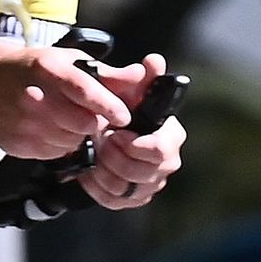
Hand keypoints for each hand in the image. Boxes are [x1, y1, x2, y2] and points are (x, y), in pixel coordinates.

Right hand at [0, 49, 129, 159]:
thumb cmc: (31, 71)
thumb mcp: (65, 61)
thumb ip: (105, 73)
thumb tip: (140, 77)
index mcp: (48, 68)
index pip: (84, 90)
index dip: (107, 106)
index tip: (123, 117)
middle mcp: (34, 96)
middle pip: (82, 123)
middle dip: (93, 122)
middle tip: (89, 115)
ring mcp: (24, 123)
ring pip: (71, 141)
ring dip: (76, 135)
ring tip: (65, 120)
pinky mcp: (18, 144)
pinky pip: (54, 153)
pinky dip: (59, 144)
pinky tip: (50, 129)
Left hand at [80, 53, 185, 209]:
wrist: (104, 130)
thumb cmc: (121, 109)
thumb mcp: (129, 90)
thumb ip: (142, 77)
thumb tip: (154, 61)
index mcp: (171, 137)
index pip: (159, 150)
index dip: (134, 145)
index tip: (115, 134)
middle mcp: (167, 163)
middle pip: (141, 173)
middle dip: (114, 158)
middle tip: (100, 142)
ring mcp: (151, 183)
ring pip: (126, 189)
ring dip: (103, 172)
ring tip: (94, 154)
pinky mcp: (134, 198)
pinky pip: (114, 201)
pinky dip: (97, 187)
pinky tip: (89, 171)